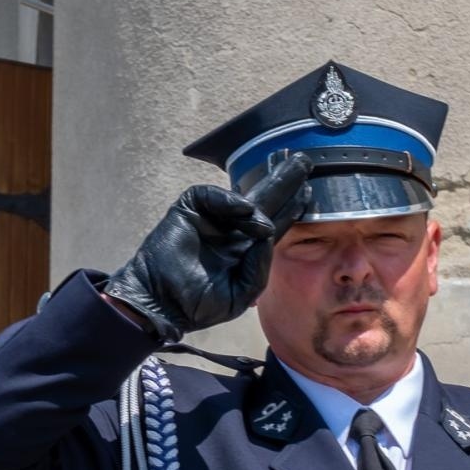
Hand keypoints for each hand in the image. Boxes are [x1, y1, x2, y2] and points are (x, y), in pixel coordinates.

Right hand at [104, 154, 312, 340]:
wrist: (161, 304)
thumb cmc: (197, 305)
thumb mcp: (239, 294)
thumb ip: (258, 268)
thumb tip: (270, 235)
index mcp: (244, 250)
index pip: (274, 225)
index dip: (291, 209)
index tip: (309, 193)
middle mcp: (231, 231)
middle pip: (263, 201)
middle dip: (283, 182)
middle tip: (303, 163)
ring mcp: (210, 219)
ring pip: (241, 196)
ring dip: (261, 194)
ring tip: (271, 206)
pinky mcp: (189, 210)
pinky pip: (211, 196)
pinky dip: (227, 198)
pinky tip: (243, 207)